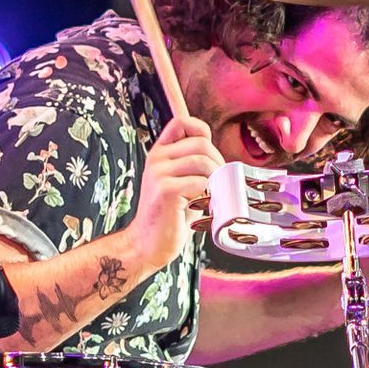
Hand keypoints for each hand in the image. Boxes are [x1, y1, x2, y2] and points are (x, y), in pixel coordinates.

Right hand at [126, 116, 221, 273]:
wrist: (149, 244)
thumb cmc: (171, 216)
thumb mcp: (182, 183)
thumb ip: (193, 167)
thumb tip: (220, 158)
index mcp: (159, 154)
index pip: (182, 123)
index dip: (202, 131)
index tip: (211, 154)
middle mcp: (156, 159)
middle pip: (201, 144)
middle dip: (217, 163)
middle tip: (217, 184)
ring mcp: (159, 173)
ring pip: (202, 162)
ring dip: (216, 180)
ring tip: (212, 195)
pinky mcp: (166, 190)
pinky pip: (199, 182)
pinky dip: (209, 194)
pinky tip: (204, 205)